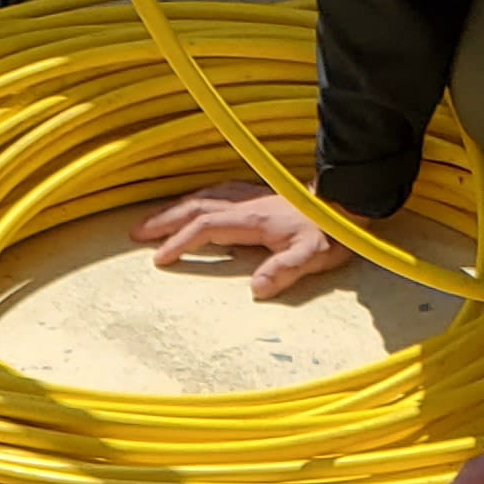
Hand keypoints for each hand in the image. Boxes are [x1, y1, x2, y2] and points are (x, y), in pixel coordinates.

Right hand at [129, 182, 350, 300]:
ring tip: (153, 221)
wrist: (348, 204)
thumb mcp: (311, 256)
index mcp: (251, 219)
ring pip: (203, 197)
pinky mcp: (256, 196)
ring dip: (175, 208)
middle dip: (164, 220)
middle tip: (136, 233)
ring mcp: (249, 197)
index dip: (180, 241)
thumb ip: (284, 269)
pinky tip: (189, 206)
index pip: (205, 227)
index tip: (160, 259)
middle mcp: (245, 204)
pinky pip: (215, 194)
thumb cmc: (330, 233)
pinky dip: (195, 200)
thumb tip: (257, 288)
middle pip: (195, 207)